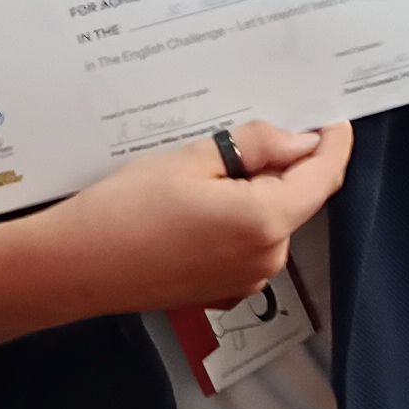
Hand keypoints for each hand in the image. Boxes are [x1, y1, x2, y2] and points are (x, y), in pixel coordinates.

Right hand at [0, 122, 353, 345]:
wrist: (73, 267)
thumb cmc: (127, 207)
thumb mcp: (193, 159)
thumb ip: (255, 146)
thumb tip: (300, 141)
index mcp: (266, 222)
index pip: (322, 177)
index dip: (333, 144)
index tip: (334, 117)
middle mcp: (266, 259)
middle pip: (298, 198)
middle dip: (288, 162)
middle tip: (255, 126)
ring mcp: (244, 281)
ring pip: (272, 220)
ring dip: (260, 189)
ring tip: (216, 162)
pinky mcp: (221, 291)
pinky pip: (248, 243)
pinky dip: (240, 216)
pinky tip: (202, 199)